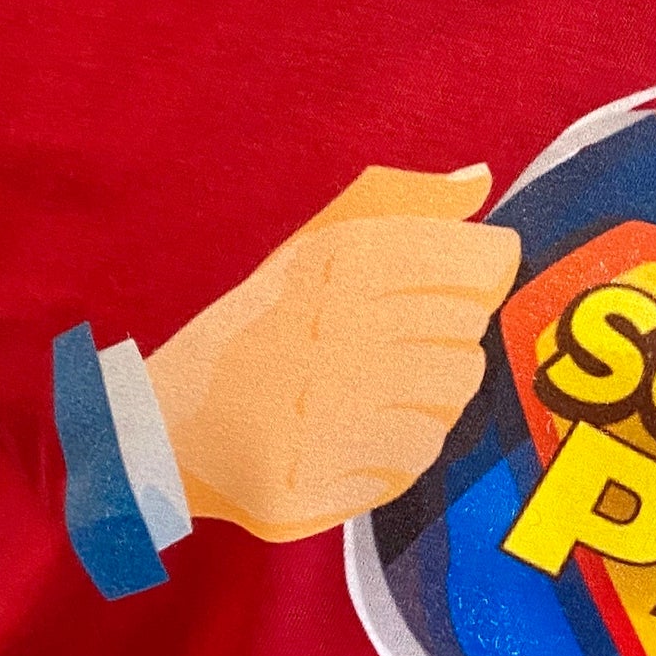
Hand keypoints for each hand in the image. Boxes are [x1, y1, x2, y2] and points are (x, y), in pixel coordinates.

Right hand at [145, 164, 521, 543]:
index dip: (470, 280)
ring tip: (367, 394)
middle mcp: (336, 331)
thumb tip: (480, 180)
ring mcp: (330, 411)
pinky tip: (352, 434)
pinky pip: (414, 457)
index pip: (475, 267)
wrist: (174, 427)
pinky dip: (396, 449)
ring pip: (449, 401)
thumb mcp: (314, 251)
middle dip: (441, 345)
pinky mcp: (322, 475)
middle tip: (385, 353)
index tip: (448, 289)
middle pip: (467, 340)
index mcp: (334, 264)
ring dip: (424, 400)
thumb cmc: (258, 331)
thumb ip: (403, 210)